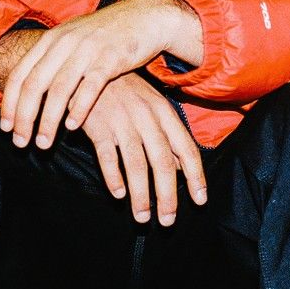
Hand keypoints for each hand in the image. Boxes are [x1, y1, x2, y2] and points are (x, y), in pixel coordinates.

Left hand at [0, 0, 200, 149]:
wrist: (146, 17)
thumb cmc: (108, 34)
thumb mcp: (74, 39)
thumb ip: (52, 60)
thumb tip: (30, 89)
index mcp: (51, 39)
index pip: (20, 74)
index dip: (9, 104)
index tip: (5, 128)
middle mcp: (64, 43)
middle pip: (34, 85)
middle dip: (24, 118)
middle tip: (21, 142)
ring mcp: (86, 49)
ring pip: (58, 90)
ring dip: (48, 121)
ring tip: (44, 144)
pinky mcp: (110, 58)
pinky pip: (89, 87)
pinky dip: (78, 108)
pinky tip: (72, 127)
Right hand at [80, 72, 206, 224]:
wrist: (90, 68)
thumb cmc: (124, 90)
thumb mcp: (151, 106)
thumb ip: (168, 136)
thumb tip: (182, 168)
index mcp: (164, 112)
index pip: (186, 148)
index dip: (195, 177)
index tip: (199, 200)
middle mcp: (147, 117)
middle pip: (163, 162)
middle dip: (167, 195)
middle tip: (167, 221)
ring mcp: (123, 120)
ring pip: (137, 165)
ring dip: (141, 195)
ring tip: (142, 217)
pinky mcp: (99, 125)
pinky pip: (109, 157)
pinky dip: (114, 177)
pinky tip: (118, 194)